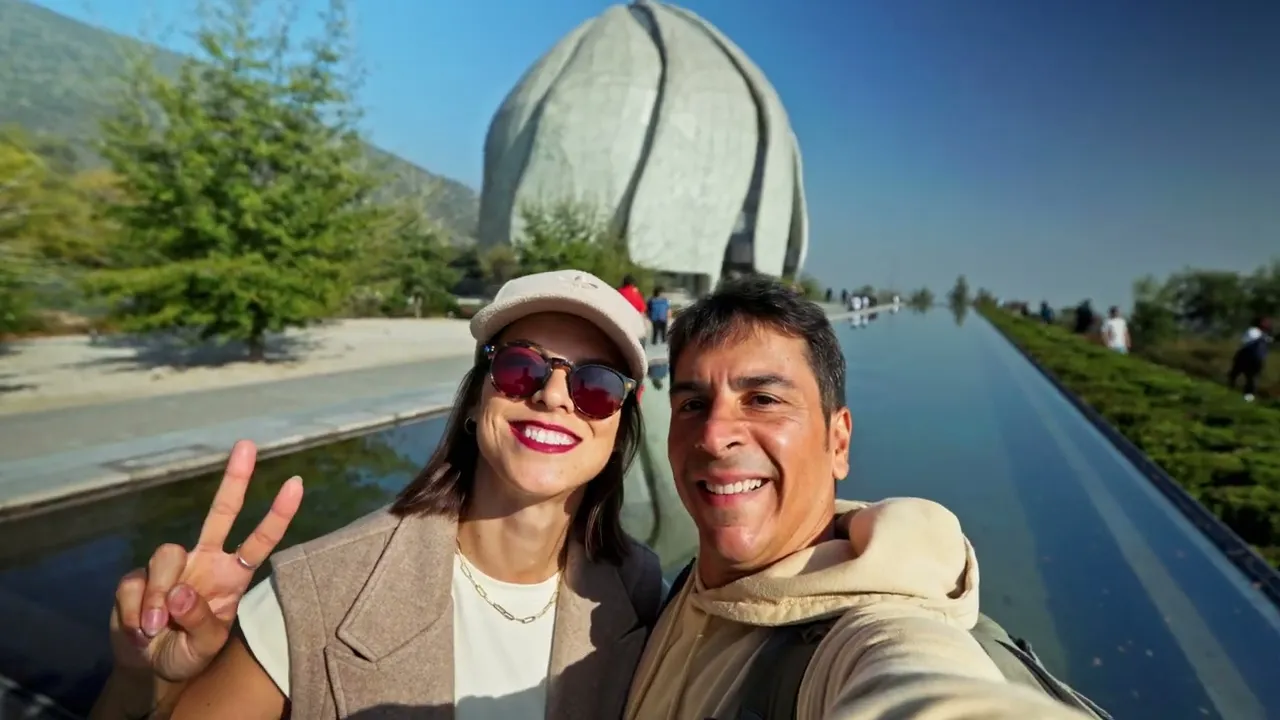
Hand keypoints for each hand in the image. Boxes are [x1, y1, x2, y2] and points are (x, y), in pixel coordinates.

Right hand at [108, 440, 303, 681]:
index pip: (260, 540)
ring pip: (166, 555)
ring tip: (156, 629)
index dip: (278, 514)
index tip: (296, 483)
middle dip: (235, 479)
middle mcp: (205, 561)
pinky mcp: (138, 577)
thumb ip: (200, 620)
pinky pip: (135, 584)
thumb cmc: (187, 653)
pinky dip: (136, 611)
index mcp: (232, 575)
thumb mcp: (204, 648)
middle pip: (221, 513)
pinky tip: (140, 629)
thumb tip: (182, 591)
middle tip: (249, 445)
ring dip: (159, 596)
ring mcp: (172, 566)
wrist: (148, 668)